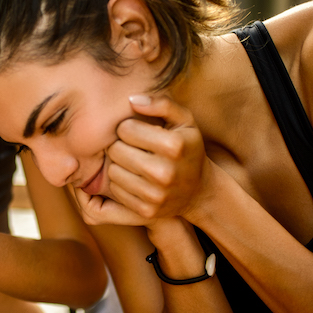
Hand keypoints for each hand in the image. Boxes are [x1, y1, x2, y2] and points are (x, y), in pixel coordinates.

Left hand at [74, 95, 208, 225]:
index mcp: (174, 145)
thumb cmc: (188, 148)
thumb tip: (132, 100)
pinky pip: (116, 191)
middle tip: (133, 148)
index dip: (128, 127)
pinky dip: (121, 184)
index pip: (125, 128)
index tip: (138, 132)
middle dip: (120, 146)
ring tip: (134, 162)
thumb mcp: (185, 121)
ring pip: (113, 172)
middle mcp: (164, 172)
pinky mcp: (146, 211)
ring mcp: (155, 195)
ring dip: (119, 165)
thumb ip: (162, 104)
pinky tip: (135, 178)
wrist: (199, 191)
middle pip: (116, 150)